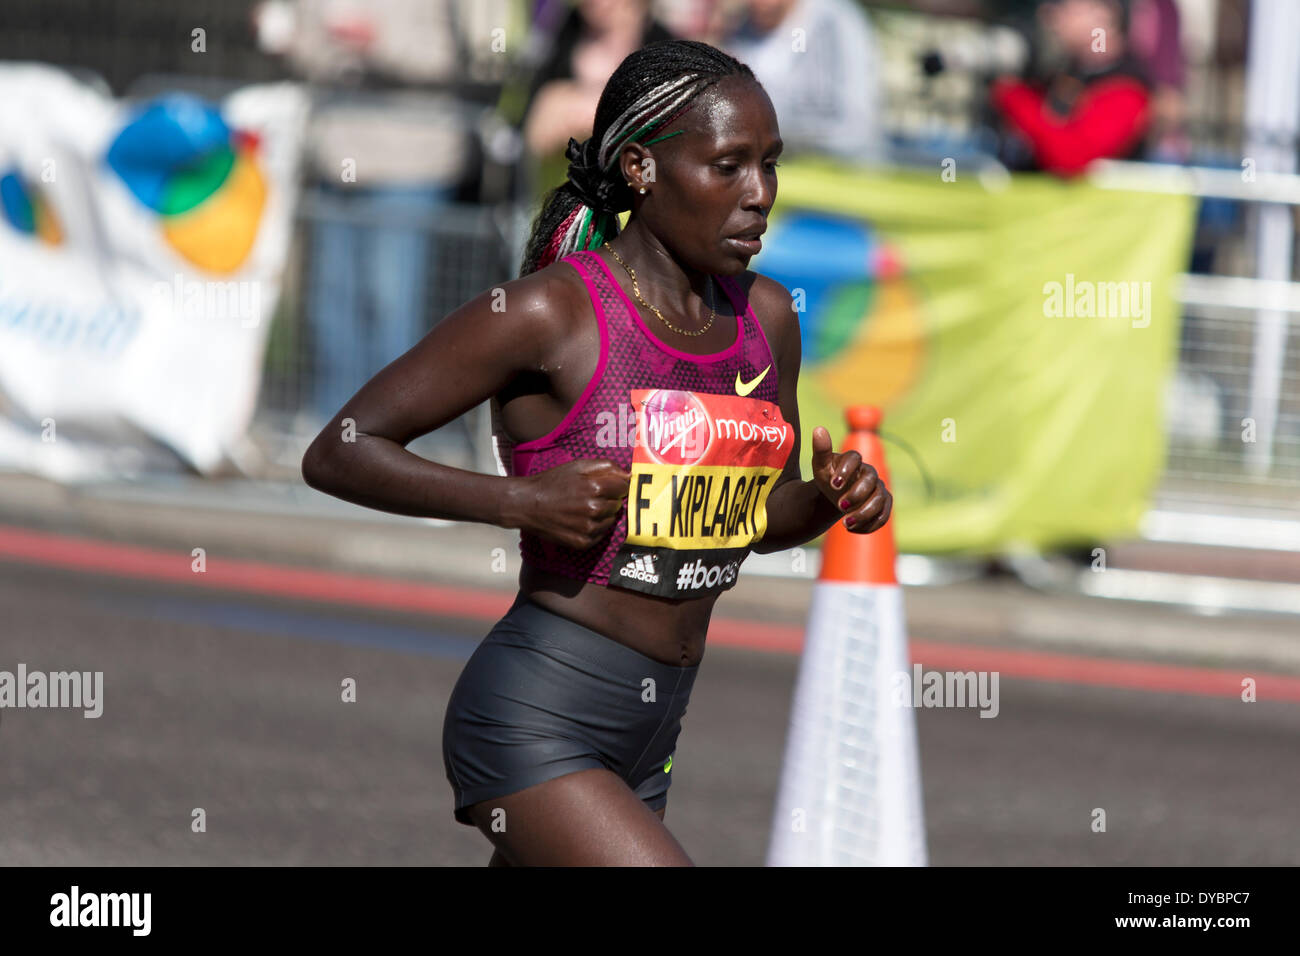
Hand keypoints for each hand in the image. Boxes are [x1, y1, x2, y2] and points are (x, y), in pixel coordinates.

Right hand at [506, 459, 630, 549]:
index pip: (624, 487)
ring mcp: (589, 528)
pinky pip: (601, 535)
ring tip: (582, 509)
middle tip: (588, 496)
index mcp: (595, 488)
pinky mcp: (583, 542)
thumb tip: (628, 474)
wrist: (527, 505)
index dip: (616, 485)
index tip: (607, 485)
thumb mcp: (577, 466)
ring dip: (602, 514)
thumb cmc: (552, 482)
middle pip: (618, 504)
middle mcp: (594, 509)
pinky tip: (579, 520)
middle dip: (608, 499)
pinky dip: (594, 528)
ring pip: (611, 520)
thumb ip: (606, 466)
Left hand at [809, 426, 891, 533]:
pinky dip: (870, 525)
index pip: (854, 458)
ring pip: (880, 501)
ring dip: (864, 514)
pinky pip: (884, 515)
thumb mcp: (820, 465)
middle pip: (870, 481)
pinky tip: (852, 530)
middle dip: (856, 495)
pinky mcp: (884, 505)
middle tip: (840, 506)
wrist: (837, 494)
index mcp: (854, 459)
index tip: (833, 484)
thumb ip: (821, 449)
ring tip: (846, 524)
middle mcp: (869, 473)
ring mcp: (879, 489)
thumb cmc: (828, 476)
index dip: (846, 470)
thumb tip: (818, 429)